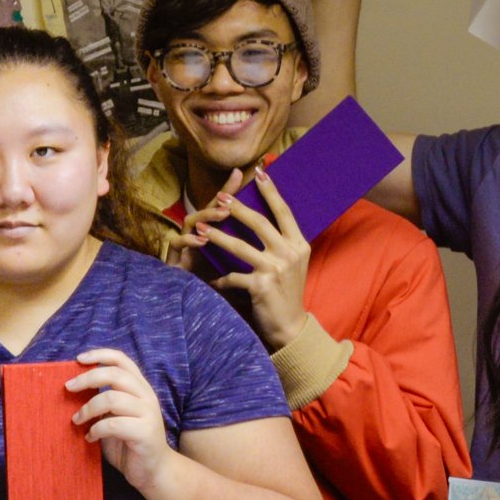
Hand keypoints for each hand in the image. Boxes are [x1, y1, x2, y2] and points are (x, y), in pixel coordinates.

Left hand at [69, 349, 176, 495]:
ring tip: (76, 420)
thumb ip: (103, 402)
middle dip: (87, 378)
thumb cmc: (129, 444)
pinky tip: (90, 438)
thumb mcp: (114, 417)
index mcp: (140, 388)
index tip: (79, 359)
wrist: (154, 473)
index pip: (122, 361)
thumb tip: (74, 389)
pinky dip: (96, 429)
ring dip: (88, 408)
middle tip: (68, 388)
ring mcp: (148, 414)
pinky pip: (113, 424)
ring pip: (111, 398)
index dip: (100, 355)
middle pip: (114, 374)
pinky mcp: (145, 432)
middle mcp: (146, 396)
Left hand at [191, 169, 313, 350]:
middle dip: (236, 207)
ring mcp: (275, 269)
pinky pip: (232, 276)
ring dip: (216, 235)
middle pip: (259, 223)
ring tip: (200, 226)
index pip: (283, 212)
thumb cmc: (288, 292)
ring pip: (239, 246)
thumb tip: (264, 217)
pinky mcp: (261, 286)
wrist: (291, 327)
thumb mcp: (293, 263)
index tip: (259, 172)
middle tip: (221, 196)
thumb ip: (282, 242)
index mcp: (299, 244)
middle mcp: (289, 253)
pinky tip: (208, 279)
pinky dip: (219, 279)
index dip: (271, 191)